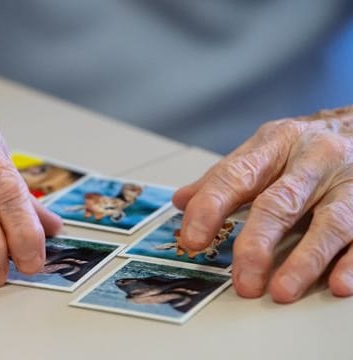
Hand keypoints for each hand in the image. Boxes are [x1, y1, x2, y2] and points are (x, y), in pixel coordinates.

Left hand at [173, 107, 352, 302]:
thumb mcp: (264, 150)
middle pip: (280, 203)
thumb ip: (224, 177)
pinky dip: (352, 261)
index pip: (235, 176)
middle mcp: (313, 159)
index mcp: (276, 144)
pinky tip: (337, 283)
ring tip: (281, 291)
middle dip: (256, 244)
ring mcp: (349, 181)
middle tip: (242, 279)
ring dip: (303, 260)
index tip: (191, 238)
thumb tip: (181, 201)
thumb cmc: (306, 145)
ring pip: (328, 222)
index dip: (210, 207)